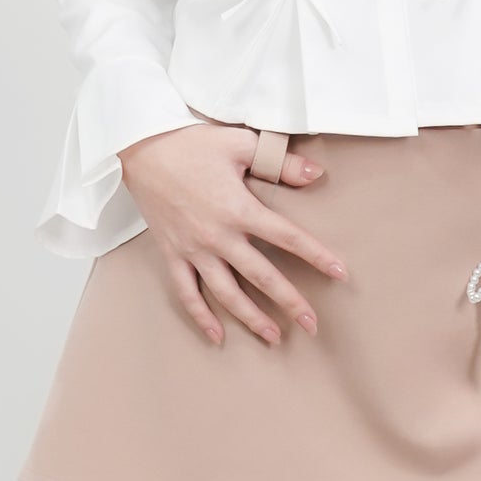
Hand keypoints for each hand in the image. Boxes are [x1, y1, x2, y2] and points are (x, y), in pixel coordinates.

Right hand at [117, 123, 347, 348]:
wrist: (141, 149)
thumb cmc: (191, 143)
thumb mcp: (240, 143)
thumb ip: (280, 161)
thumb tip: (316, 173)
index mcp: (239, 209)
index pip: (287, 238)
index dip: (316, 255)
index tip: (340, 273)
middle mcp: (217, 236)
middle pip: (261, 276)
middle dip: (290, 303)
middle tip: (313, 325)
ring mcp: (193, 249)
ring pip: (226, 293)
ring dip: (251, 318)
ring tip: (274, 337)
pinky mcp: (172, 253)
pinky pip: (186, 292)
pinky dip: (201, 316)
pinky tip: (217, 336)